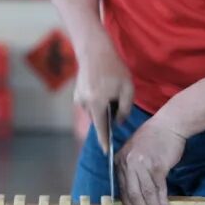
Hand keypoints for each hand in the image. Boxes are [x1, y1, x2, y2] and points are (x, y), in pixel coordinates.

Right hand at [74, 35, 133, 152]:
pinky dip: (97, 101)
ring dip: (103, 108)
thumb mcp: (127, 88)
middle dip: (107, 116)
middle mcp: (84, 104)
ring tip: (110, 90)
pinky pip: (90, 104)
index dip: (104, 142)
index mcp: (97, 103)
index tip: (107, 153)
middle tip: (117, 100)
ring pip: (94, 112)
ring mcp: (79, 99)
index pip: (101, 129)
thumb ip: (125, 109)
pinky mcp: (77, 94)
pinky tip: (103, 87)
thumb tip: (118, 122)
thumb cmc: (114, 69)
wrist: (94, 50)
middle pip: (98, 120)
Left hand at [115, 116, 185, 204]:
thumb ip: (133, 170)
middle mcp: (129, 163)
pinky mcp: (157, 165)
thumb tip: (137, 195)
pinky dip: (162, 199)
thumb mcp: (135, 152)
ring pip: (146, 192)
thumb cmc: (153, 140)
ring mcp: (143, 164)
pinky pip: (159, 187)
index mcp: (120, 161)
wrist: (168, 125)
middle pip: (133, 193)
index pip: (122, 188)